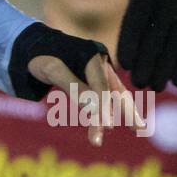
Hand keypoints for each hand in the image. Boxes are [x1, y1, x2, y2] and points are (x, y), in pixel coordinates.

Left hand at [25, 49, 142, 146]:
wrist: (35, 47)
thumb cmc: (42, 57)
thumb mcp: (52, 70)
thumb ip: (73, 86)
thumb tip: (95, 107)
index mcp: (92, 57)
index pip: (101, 87)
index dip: (104, 108)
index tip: (106, 127)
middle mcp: (100, 64)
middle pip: (117, 89)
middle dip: (129, 110)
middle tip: (140, 129)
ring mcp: (99, 72)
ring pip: (114, 95)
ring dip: (122, 113)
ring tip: (137, 130)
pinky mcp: (93, 81)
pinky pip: (105, 98)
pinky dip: (108, 111)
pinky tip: (110, 124)